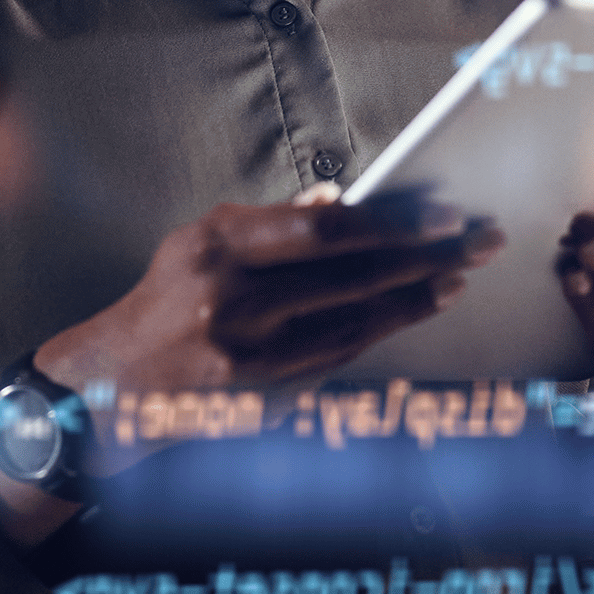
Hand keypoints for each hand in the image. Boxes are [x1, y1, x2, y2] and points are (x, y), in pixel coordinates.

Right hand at [0, 188, 504, 544]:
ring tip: (460, 273)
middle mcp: (236, 302)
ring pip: (359, 320)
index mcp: (219, 247)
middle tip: (477, 239)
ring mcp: (253, 355)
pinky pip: (342, 354)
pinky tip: (417, 306)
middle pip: (354, 275)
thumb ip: (272, 222)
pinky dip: (385, 328)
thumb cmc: (167, 298)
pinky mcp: (267, 393)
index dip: (391, 221)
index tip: (442, 211)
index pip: (324, 230)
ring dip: (418, 296)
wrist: (116, 386)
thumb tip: (341, 199)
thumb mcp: (201, 240)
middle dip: (426, 255)